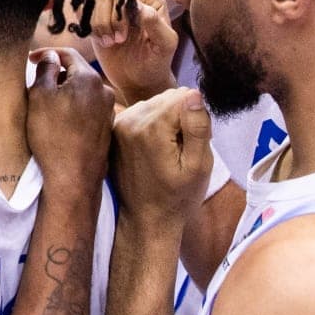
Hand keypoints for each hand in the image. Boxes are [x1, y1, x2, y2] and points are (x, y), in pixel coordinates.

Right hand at [27, 48, 115, 188]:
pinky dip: (73, 107)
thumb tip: (51, 57)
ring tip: (46, 104)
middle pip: (76, 72)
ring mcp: (107, 110)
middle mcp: (104, 91)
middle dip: (56, 74)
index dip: (47, 53)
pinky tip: (60, 120)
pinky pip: (87, 108)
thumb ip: (46, 70)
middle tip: (36, 84)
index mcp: (89, 78)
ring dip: (65, 92)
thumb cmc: (53, 134)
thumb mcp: (40, 96)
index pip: (68, 54)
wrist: (73, 176)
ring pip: (82, 91)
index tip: (30, 59)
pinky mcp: (105, 128)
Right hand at [91, 0, 178, 105]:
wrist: (139, 80)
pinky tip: (100, 40)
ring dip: (98, 23)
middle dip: (107, 19)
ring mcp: (111, 6)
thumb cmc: (156, 62)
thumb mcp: (165, 45)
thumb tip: (141, 8)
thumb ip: (157, 25)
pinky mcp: (96, 17)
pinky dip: (88, 26)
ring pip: (92, 0)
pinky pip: (83, 10)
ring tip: (109, 42)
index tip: (124, 36)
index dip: (120, 12)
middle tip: (116, 41)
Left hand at [111, 87, 212, 231]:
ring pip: (157, 103)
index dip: (196, 119)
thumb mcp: (199, 166)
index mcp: (151, 126)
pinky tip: (155, 149)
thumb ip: (198, 127)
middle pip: (169, 97)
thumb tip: (193, 94)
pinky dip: (154, 124)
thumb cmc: (177, 198)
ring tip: (169, 151)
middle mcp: (130, 119)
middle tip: (182, 150)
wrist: (146, 220)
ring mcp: (119, 123)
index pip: (184, 96)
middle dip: (182, 117)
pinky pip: (143, 112)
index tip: (193, 144)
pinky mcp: (115, 129)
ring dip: (168, 120)